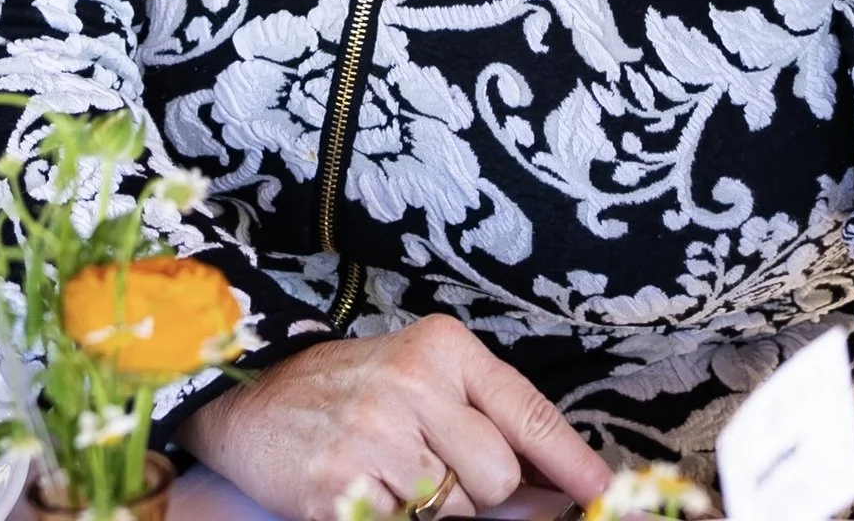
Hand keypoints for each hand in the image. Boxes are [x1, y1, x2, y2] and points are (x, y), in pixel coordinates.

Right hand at [177, 314, 612, 520]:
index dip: (570, 460)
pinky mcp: (339, 490)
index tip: (601, 489)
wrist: (252, 397)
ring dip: (438, 508)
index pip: (528, 412)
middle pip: (499, 475)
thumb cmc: (352, 387)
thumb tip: (551, 482)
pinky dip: (394, 516)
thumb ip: (486, 414)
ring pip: (455, 509)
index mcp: (445, 349)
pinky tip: (371, 491)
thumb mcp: (423, 374)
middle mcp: (415, 386)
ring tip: (397, 473)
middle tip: (440, 470)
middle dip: (484, 491)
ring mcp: (375, 438)